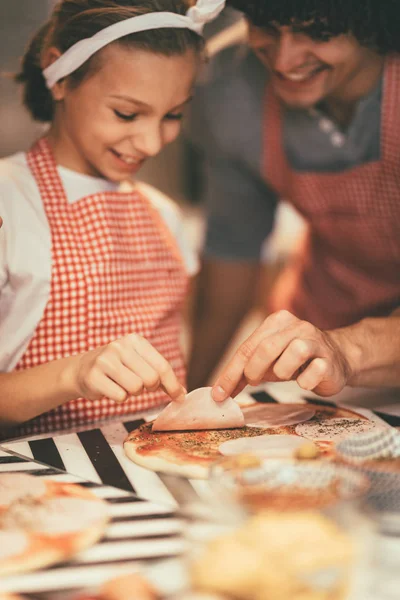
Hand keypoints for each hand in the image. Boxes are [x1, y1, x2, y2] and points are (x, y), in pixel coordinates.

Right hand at [68, 334, 185, 402]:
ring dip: (133, 393)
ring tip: (123, 385)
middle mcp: (120, 346)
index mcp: (135, 340)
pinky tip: (111, 388)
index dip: (172, 385)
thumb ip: (160, 375)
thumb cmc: (117, 368)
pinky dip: (119, 397)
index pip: (162, 365)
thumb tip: (181, 394)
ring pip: (136, 388)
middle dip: (149, 388)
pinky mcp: (94, 376)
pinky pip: (120, 396)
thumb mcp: (138, 363)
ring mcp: (105, 360)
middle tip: (139, 386)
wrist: (82, 369)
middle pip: (151, 378)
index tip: (179, 398)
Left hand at [212, 310, 355, 400]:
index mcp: (277, 322)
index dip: (230, 372)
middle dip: (254, 370)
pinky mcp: (330, 361)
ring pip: (294, 353)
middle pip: (266, 348)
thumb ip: (245, 371)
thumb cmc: (296, 361)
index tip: (218, 394)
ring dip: (283, 371)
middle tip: (253, 382)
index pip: (247, 347)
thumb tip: (220, 392)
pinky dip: (305, 381)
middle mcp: (297, 327)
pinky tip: (306, 379)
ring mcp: (316, 342)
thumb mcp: (268, 362)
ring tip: (287, 375)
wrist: (338, 359)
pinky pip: (313, 373)